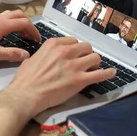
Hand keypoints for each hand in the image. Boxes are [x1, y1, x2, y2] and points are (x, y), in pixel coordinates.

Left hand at [0, 10, 40, 64]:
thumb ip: (10, 54)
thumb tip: (26, 54)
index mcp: (1, 25)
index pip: (24, 22)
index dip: (34, 30)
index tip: (37, 40)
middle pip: (19, 14)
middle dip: (28, 23)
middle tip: (31, 36)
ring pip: (10, 14)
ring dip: (19, 21)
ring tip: (22, 34)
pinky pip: (2, 17)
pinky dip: (10, 22)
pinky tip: (7, 32)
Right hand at [1, 37, 115, 116]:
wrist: (26, 94)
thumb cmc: (25, 79)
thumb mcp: (32, 58)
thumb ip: (44, 55)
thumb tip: (47, 57)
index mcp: (53, 45)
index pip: (73, 41)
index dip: (76, 49)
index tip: (76, 54)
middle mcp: (65, 52)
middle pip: (86, 47)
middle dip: (87, 54)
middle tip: (85, 62)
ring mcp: (74, 65)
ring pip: (95, 57)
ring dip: (95, 63)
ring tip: (93, 68)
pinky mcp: (80, 80)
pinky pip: (100, 74)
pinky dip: (107, 73)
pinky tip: (112, 73)